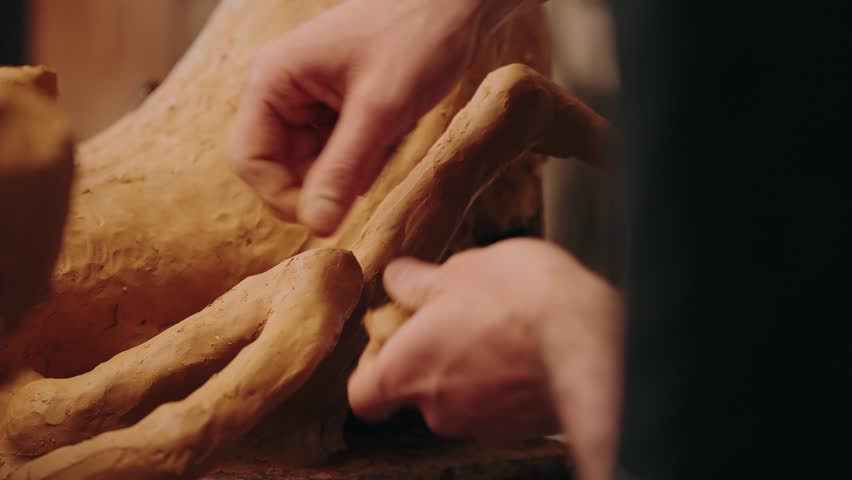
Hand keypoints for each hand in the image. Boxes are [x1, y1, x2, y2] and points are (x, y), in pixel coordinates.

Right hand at [230, 0, 538, 234]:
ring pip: (311, 162)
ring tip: (384, 144)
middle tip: (367, 180)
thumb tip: (316, 226)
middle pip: (280, 165)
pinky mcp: (337, 104)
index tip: (325, 219)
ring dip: (346, 172)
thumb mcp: (380, 109)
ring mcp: (310, 96)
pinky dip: (361, 158)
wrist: (456, 4)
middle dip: (321, 184)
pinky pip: (336, 150)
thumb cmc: (416, 37)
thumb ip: (343, 168)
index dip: (282, 197)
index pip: (250, 159)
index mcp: (274, 79)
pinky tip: (389, 136)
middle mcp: (283, 88)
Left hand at [348, 238, 623, 479]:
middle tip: (455, 318)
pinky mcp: (522, 430)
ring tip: (501, 328)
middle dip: (432, 359)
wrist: (596, 342)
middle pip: (416, 394)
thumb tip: (397, 280)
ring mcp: (482, 426)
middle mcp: (438, 410)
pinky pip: (499, 407)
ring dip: (471, 370)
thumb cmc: (520, 300)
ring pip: (461, 399)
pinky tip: (527, 349)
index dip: (372, 369)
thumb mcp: (461, 270)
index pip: (363, 395)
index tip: (392, 339)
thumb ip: (420, 283)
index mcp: (407, 371)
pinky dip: (505, 384)